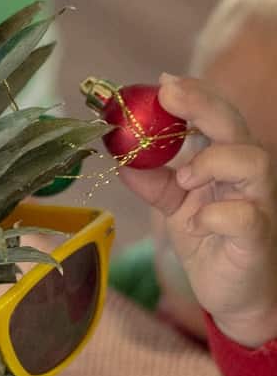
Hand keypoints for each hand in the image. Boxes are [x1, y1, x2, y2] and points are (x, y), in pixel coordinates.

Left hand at [121, 74, 276, 346]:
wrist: (235, 293)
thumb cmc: (210, 239)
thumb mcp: (174, 205)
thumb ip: (153, 181)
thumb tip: (119, 158)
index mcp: (225, 159)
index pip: (215, 114)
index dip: (193, 94)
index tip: (162, 82)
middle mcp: (246, 174)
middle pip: (234, 125)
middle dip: (202, 104)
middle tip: (169, 94)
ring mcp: (256, 203)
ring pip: (251, 161)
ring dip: (213, 161)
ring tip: (184, 178)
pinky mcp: (256, 237)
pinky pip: (244, 216)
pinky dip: (215, 215)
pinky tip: (197, 224)